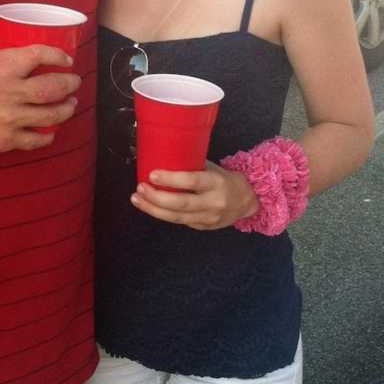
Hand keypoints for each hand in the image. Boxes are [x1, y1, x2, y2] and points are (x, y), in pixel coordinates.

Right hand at [0, 40, 80, 152]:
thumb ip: (0, 47)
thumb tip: (19, 37)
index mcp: (3, 66)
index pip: (40, 55)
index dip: (59, 55)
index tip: (68, 59)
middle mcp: (10, 92)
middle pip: (53, 88)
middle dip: (70, 84)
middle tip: (74, 83)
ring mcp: (9, 118)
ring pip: (50, 115)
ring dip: (65, 109)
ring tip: (70, 105)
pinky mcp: (5, 140)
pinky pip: (35, 140)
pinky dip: (47, 136)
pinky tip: (51, 131)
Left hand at [131, 163, 257, 230]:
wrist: (246, 201)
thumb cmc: (224, 179)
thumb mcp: (212, 168)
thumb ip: (191, 166)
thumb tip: (163, 156)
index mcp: (216, 183)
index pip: (192, 181)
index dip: (171, 179)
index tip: (152, 174)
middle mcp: (213, 202)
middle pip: (181, 203)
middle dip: (156, 197)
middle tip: (140, 188)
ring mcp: (208, 218)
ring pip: (176, 217)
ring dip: (153, 209)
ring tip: (137, 199)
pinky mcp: (203, 227)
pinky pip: (179, 221)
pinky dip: (162, 214)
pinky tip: (149, 206)